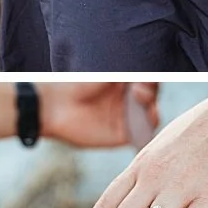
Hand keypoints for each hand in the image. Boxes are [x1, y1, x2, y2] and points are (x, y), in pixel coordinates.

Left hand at [39, 82, 159, 148]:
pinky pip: (141, 135)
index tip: (143, 78)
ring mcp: (124, 118)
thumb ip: (124, 74)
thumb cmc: (76, 85)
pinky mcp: (121, 136)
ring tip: (141, 101)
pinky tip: (144, 122)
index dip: (150, 81)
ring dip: (152, 110)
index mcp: (122, 84)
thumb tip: (145, 71)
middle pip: (151, 99)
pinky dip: (147, 130)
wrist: (55, 107)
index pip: (146, 82)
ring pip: (150, 116)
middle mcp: (126, 101)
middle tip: (139, 90)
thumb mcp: (103, 75)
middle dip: (151, 93)